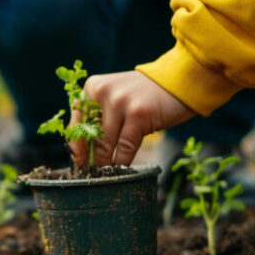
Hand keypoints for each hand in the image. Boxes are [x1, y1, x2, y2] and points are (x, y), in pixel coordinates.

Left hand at [73, 70, 196, 166]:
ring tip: (106, 174)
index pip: (76, 122)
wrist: (178, 81)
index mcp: (92, 88)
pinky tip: (122, 169)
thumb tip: (84, 149)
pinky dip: (122, 162)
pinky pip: (125, 148)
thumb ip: (99, 114)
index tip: (79, 161)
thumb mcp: (116, 95)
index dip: (76, 146)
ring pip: (105, 145)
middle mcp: (103, 93)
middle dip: (91, 159)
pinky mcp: (138, 115)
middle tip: (93, 173)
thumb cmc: (144, 94)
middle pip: (91, 136)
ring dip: (104, 164)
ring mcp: (120, 103)